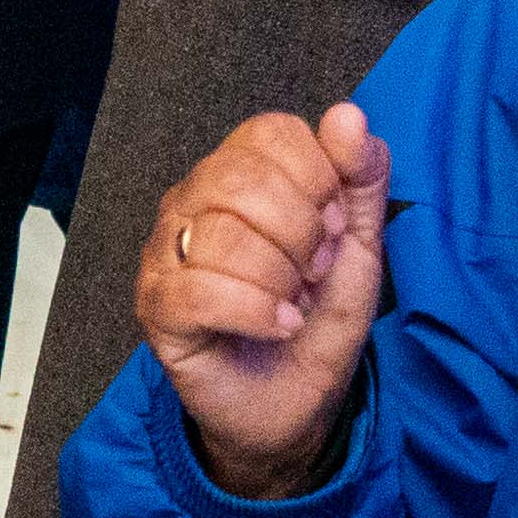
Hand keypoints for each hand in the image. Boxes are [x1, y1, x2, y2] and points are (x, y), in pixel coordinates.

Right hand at [140, 103, 391, 498]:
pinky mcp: (157, 309)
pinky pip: (200, 292)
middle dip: (301, 232)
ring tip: (293, 304)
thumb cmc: (316, 318)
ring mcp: (166, 254)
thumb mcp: (358, 243)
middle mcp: (191, 202)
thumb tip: (347, 115)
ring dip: (281, 279)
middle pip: (241, 178)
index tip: (333, 229)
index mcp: (236, 174)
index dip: (317, 179)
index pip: (268, 133)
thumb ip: (361, 176)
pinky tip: (279, 326)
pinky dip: (256, 312)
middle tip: (314, 272)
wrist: (297, 402)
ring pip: (223, 237)